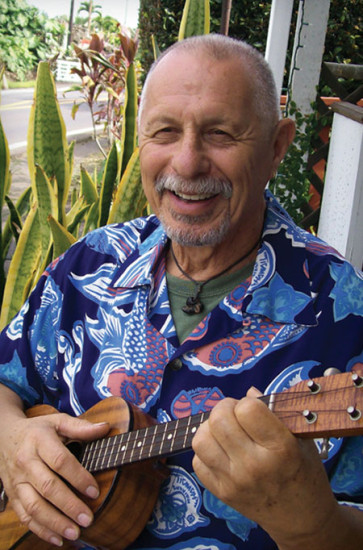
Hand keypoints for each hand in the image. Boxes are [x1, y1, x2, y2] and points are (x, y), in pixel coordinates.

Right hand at [0, 411, 108, 545]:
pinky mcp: (13, 495)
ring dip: (55, 522)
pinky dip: (40, 529)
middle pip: (48, 487)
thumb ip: (81, 427)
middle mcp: (26, 461)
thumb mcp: (57, 422)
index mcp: (39, 441)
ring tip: (75, 532)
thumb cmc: (38, 430)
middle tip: (88, 519)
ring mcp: (17, 480)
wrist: (4, 436)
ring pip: (34, 505)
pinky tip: (57, 537)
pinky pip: (24, 515)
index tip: (94, 491)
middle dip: (69, 505)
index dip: (78, 477)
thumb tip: (105, 428)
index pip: (60, 461)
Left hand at [192, 388, 339, 547]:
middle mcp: (255, 466)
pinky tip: (222, 451)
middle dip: (225, 408)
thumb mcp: (301, 439)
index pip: (247, 409)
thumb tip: (249, 392)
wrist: (301, 519)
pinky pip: (197, 462)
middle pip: (219, 421)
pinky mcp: (221, 494)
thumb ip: (276, 412)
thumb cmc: (304, 472)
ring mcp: (235, 482)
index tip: (254, 409)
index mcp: (281, 449)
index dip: (248, 403)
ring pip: (201, 440)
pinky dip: (206, 451)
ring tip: (225, 431)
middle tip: (235, 413)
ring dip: (210, 429)